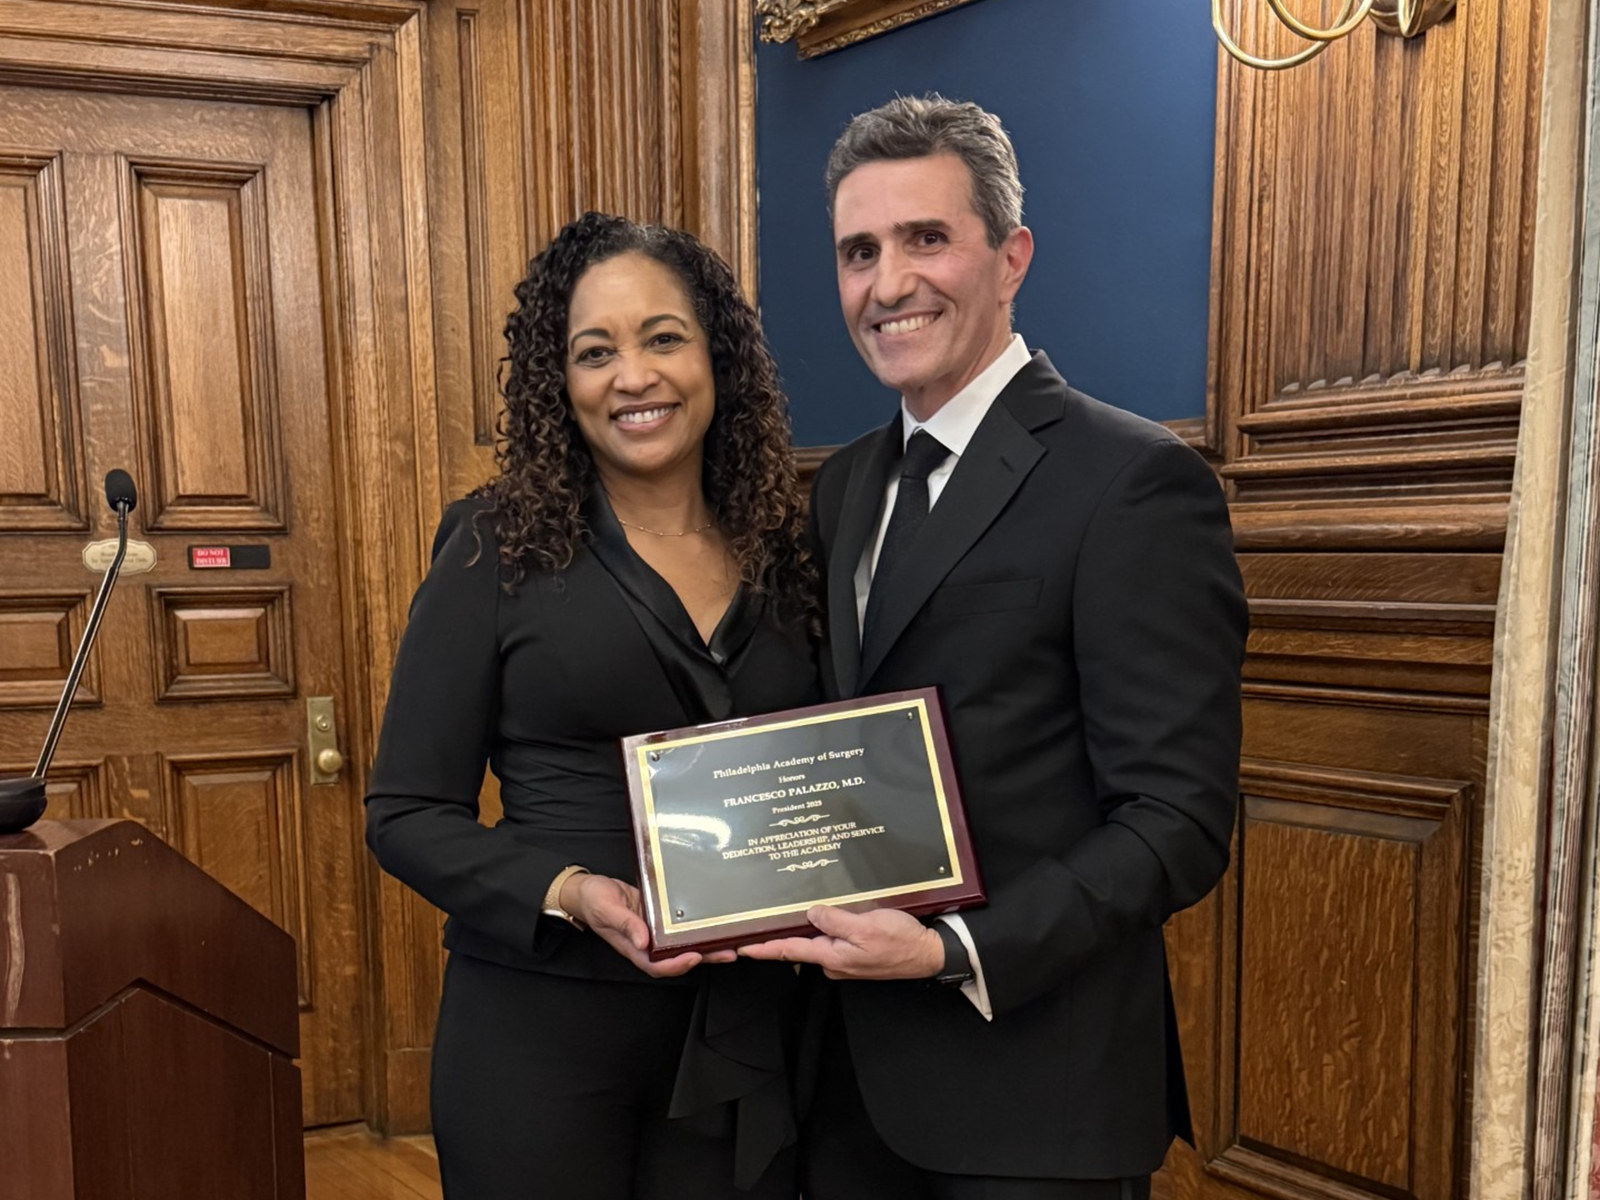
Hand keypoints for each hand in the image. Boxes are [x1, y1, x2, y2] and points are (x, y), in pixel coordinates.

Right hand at [562, 873, 735, 977]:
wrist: (588, 889)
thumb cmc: (593, 901)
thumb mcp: (606, 909)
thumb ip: (625, 924)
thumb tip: (643, 940)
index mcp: (634, 947)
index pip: (657, 965)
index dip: (677, 965)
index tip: (694, 957)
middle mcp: (647, 943)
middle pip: (677, 957)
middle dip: (703, 957)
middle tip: (727, 952)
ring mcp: (654, 930)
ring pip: (682, 942)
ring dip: (704, 944)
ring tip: (729, 941)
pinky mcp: (659, 916)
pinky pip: (679, 926)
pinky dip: (695, 926)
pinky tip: (712, 921)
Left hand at [737, 906, 943, 979]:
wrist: (928, 954)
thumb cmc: (901, 942)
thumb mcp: (867, 925)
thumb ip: (836, 920)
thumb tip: (811, 913)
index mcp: (832, 956)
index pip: (789, 951)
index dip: (763, 948)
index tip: (741, 947)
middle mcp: (834, 962)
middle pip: (802, 944)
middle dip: (786, 930)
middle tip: (767, 913)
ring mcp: (845, 960)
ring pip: (819, 939)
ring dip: (810, 925)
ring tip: (799, 905)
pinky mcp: (855, 954)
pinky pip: (834, 938)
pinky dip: (829, 926)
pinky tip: (829, 913)